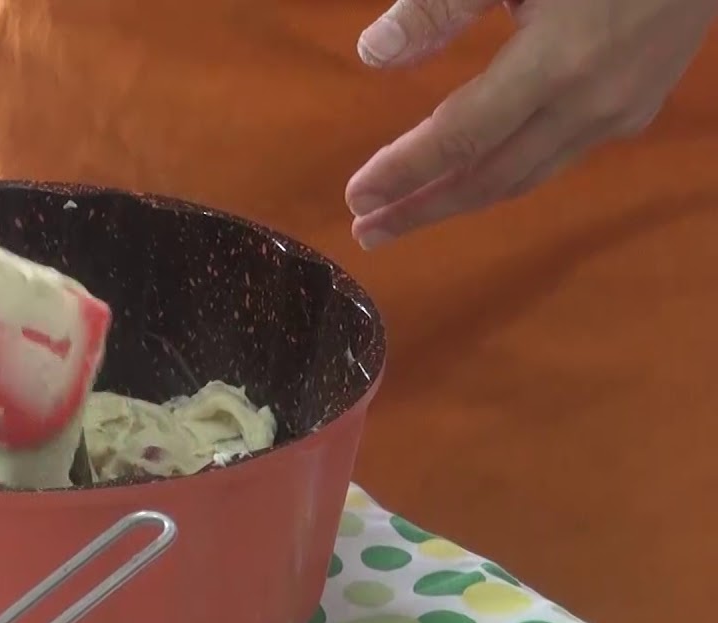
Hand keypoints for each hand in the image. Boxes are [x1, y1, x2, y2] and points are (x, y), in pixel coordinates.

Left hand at [344, 0, 717, 248]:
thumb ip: (440, 6)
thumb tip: (373, 54)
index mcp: (555, 63)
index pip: (460, 137)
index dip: (404, 172)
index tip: (356, 197)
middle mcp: (589, 104)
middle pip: (488, 178)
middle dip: (421, 209)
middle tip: (366, 230)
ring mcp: (619, 113)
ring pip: (525, 178)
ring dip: (459, 202)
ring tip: (403, 217)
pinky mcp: (637, 110)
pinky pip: (556, 159)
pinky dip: (504, 177)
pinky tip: (471, 179)